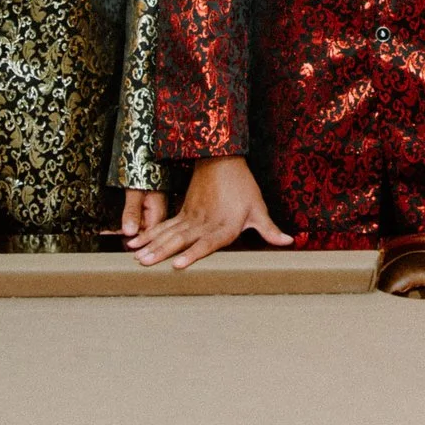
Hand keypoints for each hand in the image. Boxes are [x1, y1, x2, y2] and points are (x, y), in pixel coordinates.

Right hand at [127, 157, 291, 268]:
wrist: (223, 159)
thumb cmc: (242, 186)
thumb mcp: (258, 208)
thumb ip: (269, 229)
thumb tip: (289, 241)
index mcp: (223, 225)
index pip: (206, 243)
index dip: (192, 255)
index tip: (178, 265)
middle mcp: (204, 222)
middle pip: (180, 239)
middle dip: (161, 253)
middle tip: (144, 264)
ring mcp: (191, 216)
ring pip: (168, 232)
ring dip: (151, 244)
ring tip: (136, 256)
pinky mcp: (183, 211)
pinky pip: (164, 225)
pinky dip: (150, 233)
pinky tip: (136, 241)